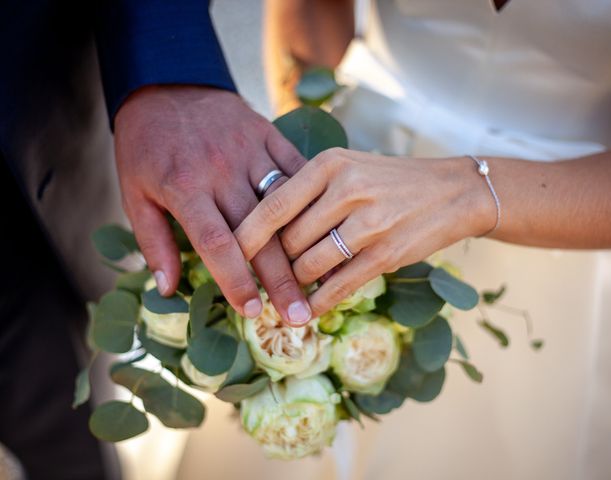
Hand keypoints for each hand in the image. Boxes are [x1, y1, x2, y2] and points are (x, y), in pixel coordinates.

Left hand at [115, 85, 312, 325]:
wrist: (166, 83)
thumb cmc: (146, 145)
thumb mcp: (133, 192)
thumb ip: (152, 241)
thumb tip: (167, 290)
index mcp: (185, 188)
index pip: (216, 243)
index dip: (235, 280)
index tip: (251, 311)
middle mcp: (222, 171)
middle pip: (260, 234)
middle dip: (280, 279)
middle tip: (298, 315)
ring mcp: (250, 150)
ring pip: (286, 206)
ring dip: (304, 245)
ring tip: (320, 280)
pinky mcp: (268, 135)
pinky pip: (296, 169)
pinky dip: (313, 199)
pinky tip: (329, 226)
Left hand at [235, 148, 494, 314]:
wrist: (452, 191)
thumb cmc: (390, 180)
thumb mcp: (348, 167)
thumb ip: (308, 191)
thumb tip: (261, 227)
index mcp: (330, 164)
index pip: (272, 204)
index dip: (244, 236)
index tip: (226, 256)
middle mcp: (347, 189)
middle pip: (287, 241)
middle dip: (273, 264)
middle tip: (262, 279)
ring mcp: (368, 223)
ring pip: (308, 266)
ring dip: (295, 284)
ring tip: (289, 290)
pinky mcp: (386, 253)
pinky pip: (337, 286)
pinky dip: (318, 302)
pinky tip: (308, 310)